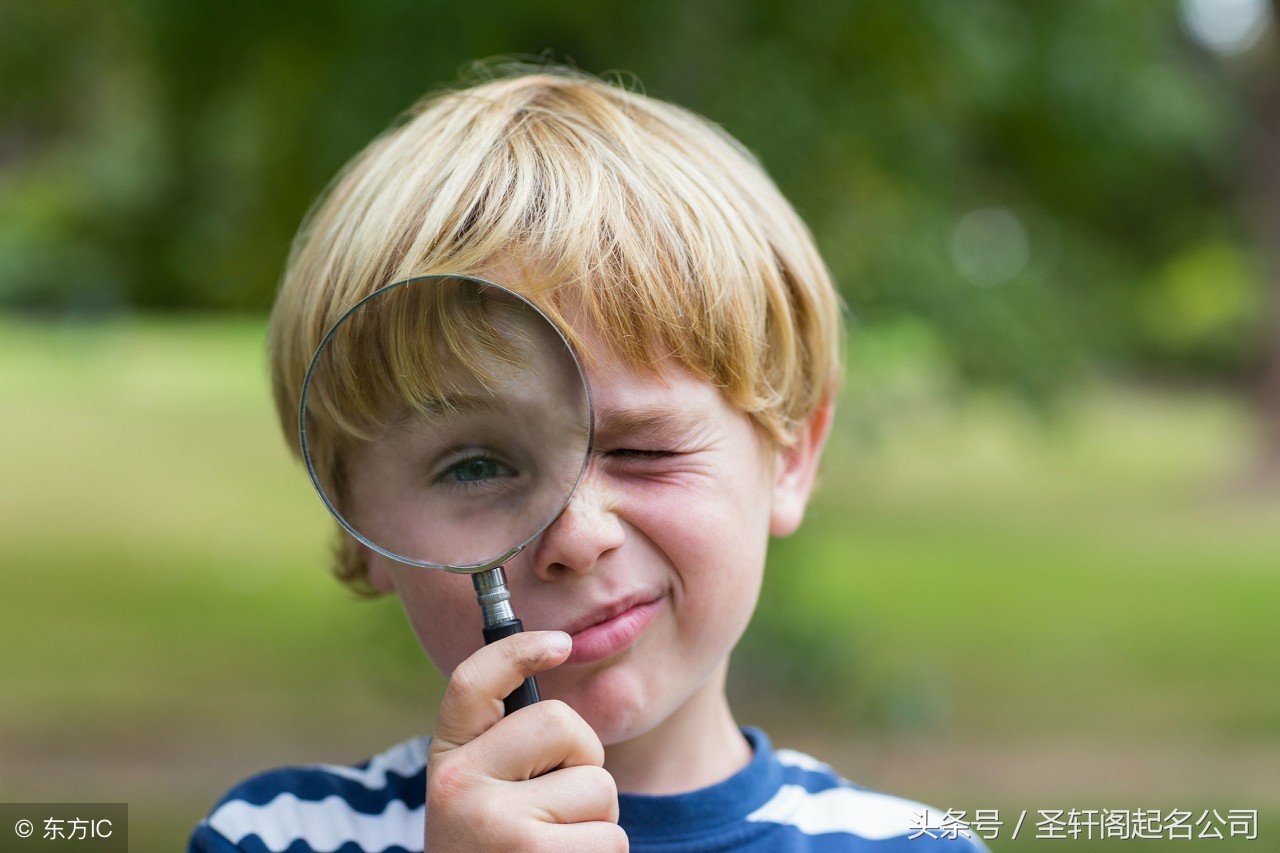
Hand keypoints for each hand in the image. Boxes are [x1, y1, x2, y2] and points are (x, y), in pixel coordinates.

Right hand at [424, 630, 627, 851]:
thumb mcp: (483, 796)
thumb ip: (508, 747)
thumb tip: (553, 654)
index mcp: (447, 761)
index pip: (471, 682)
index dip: (517, 650)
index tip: (559, 643)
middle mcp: (459, 786)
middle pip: (562, 725)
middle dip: (583, 760)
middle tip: (558, 805)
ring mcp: (495, 824)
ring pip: (597, 786)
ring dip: (596, 822)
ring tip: (554, 850)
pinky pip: (610, 836)